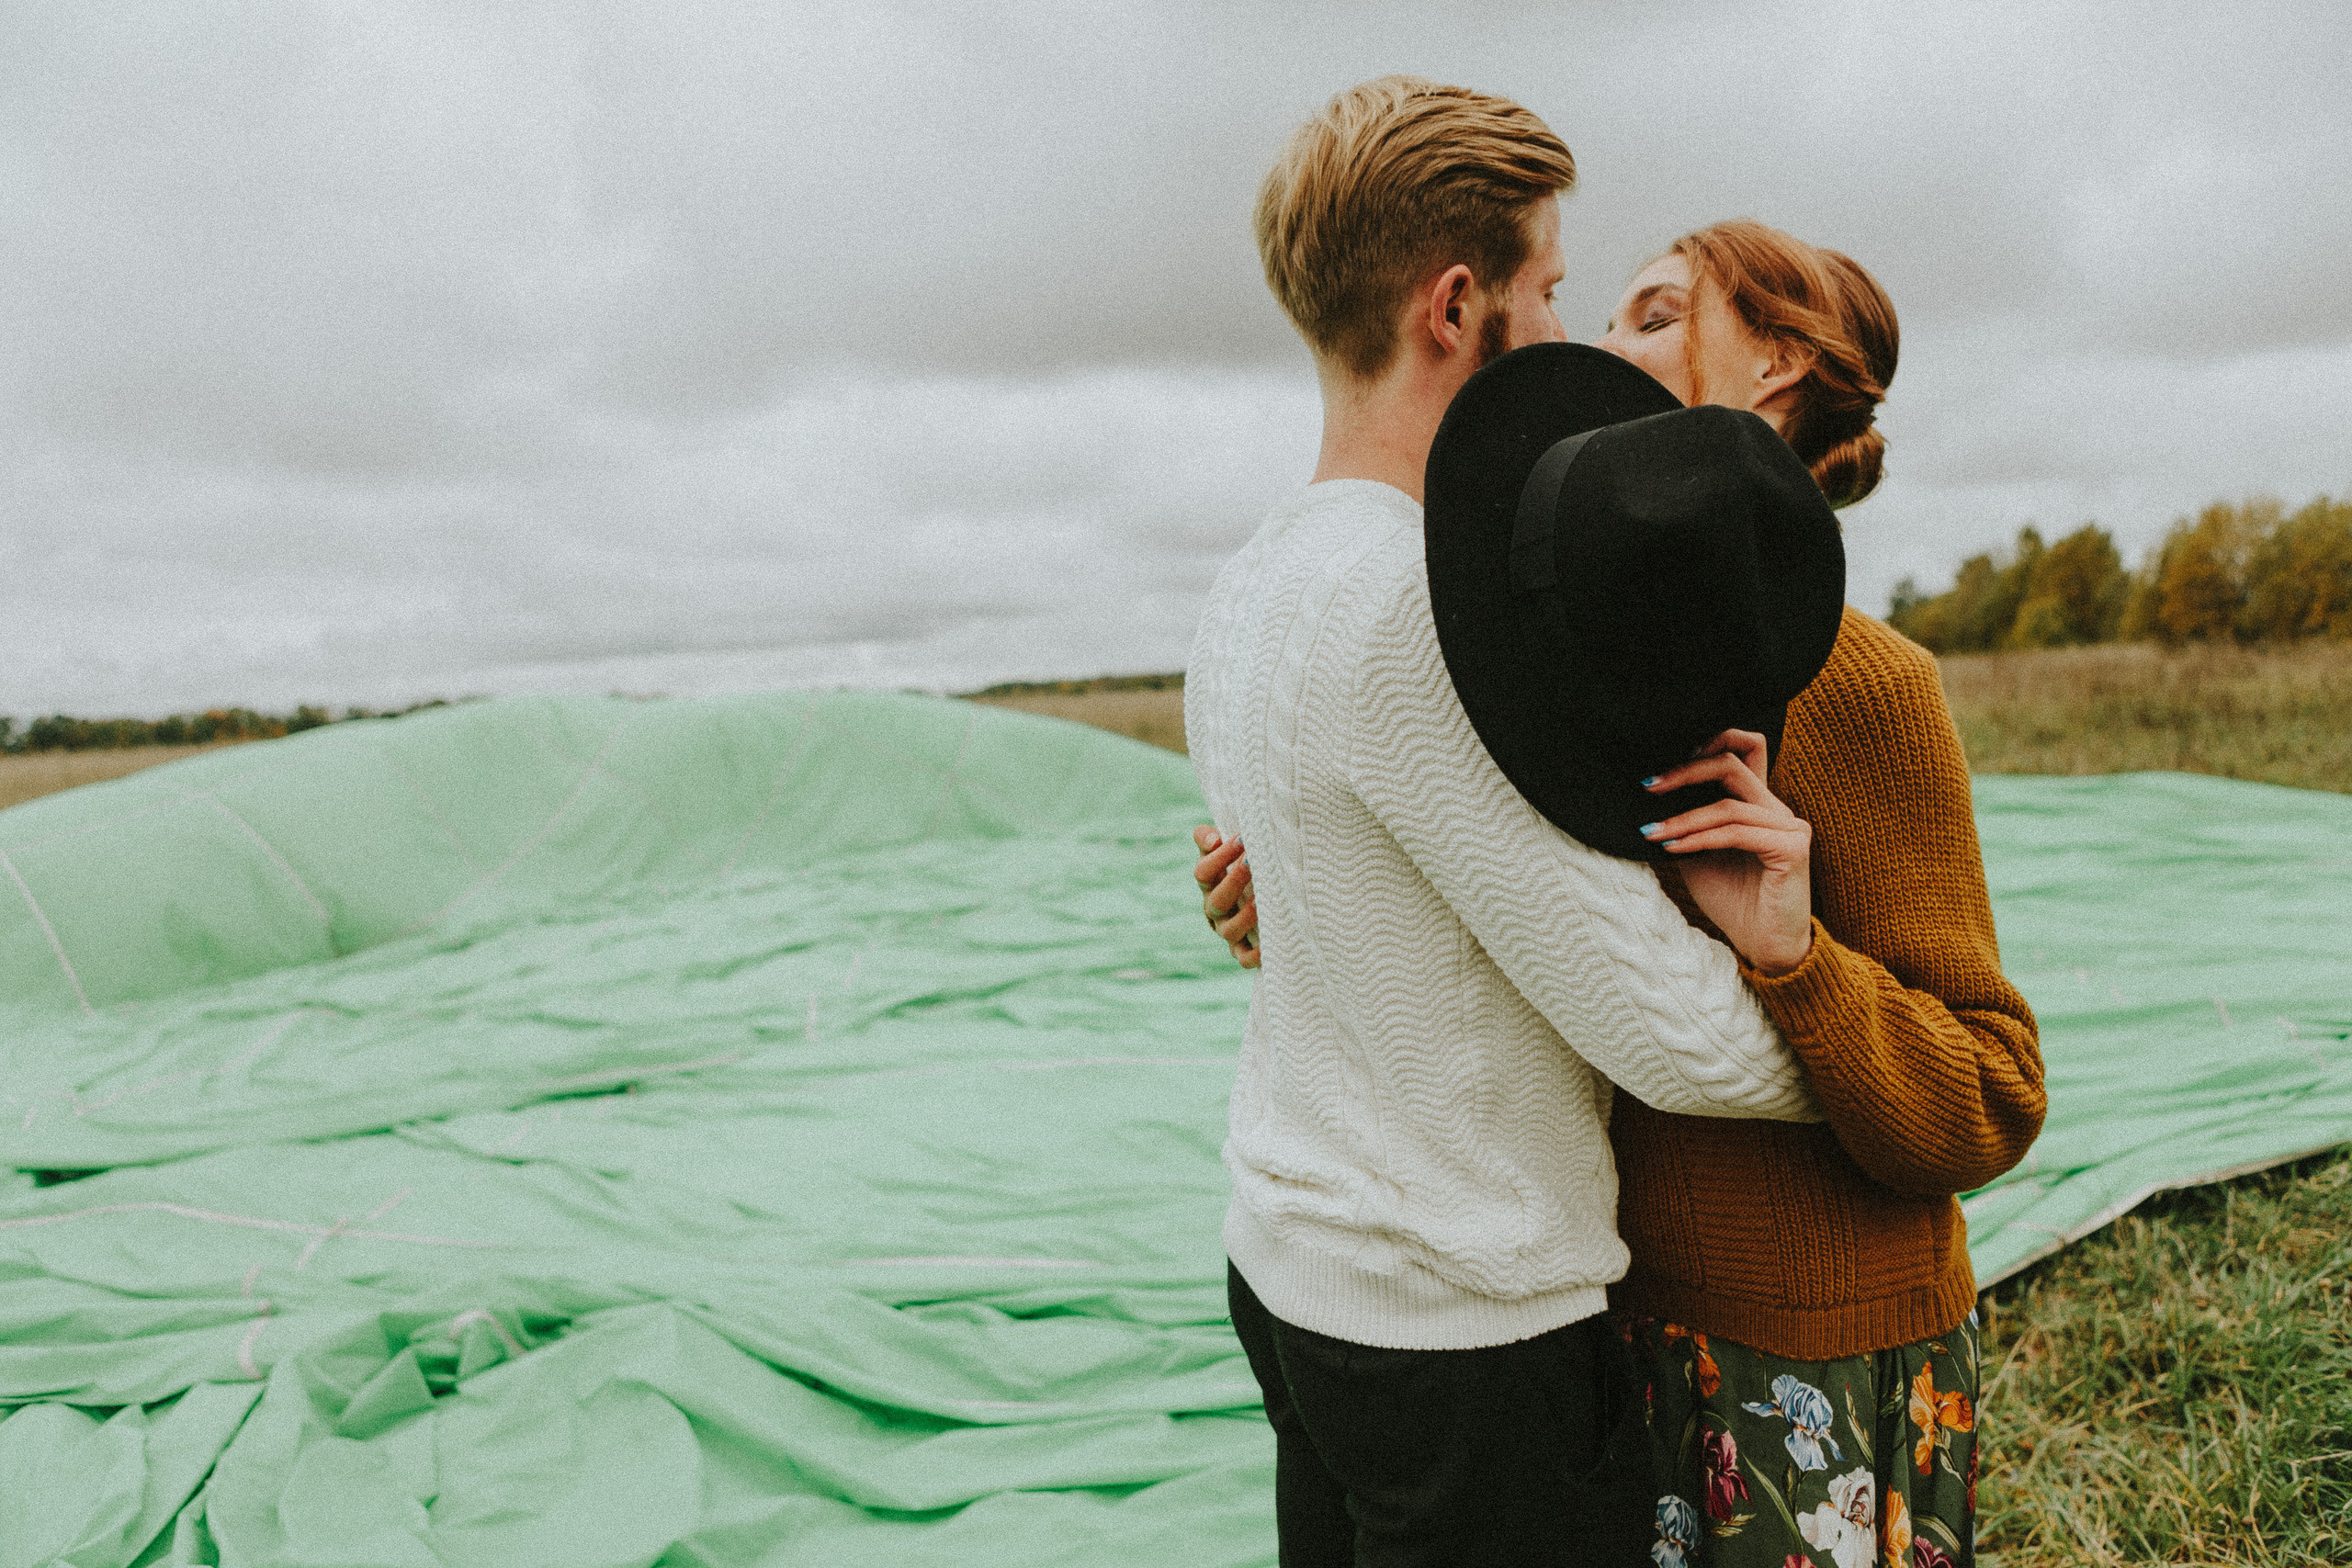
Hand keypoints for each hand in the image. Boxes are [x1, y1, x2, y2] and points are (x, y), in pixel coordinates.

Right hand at [1192, 824, 1260, 968]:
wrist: (1254, 895)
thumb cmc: (1241, 866)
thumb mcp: (1223, 850)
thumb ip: (1208, 838)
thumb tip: (1213, 839)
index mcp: (1209, 884)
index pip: (1203, 872)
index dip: (1220, 856)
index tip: (1242, 838)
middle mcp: (1215, 909)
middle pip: (1217, 901)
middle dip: (1234, 881)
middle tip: (1252, 861)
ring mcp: (1228, 930)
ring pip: (1229, 930)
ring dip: (1245, 916)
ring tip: (1261, 899)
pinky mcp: (1243, 950)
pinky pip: (1244, 958)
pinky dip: (1253, 956)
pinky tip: (1267, 946)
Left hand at [1639, 730, 1813, 976]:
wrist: (1763, 947)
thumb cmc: (1732, 902)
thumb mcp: (1697, 856)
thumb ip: (1685, 824)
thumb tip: (1647, 800)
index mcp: (1757, 804)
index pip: (1745, 748)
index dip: (1708, 742)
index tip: (1664, 767)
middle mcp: (1776, 808)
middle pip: (1732, 763)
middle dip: (1685, 771)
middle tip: (1649, 787)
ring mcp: (1789, 826)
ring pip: (1728, 805)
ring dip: (1683, 818)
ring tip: (1652, 832)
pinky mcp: (1792, 848)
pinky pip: (1736, 833)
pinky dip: (1700, 838)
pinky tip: (1673, 848)